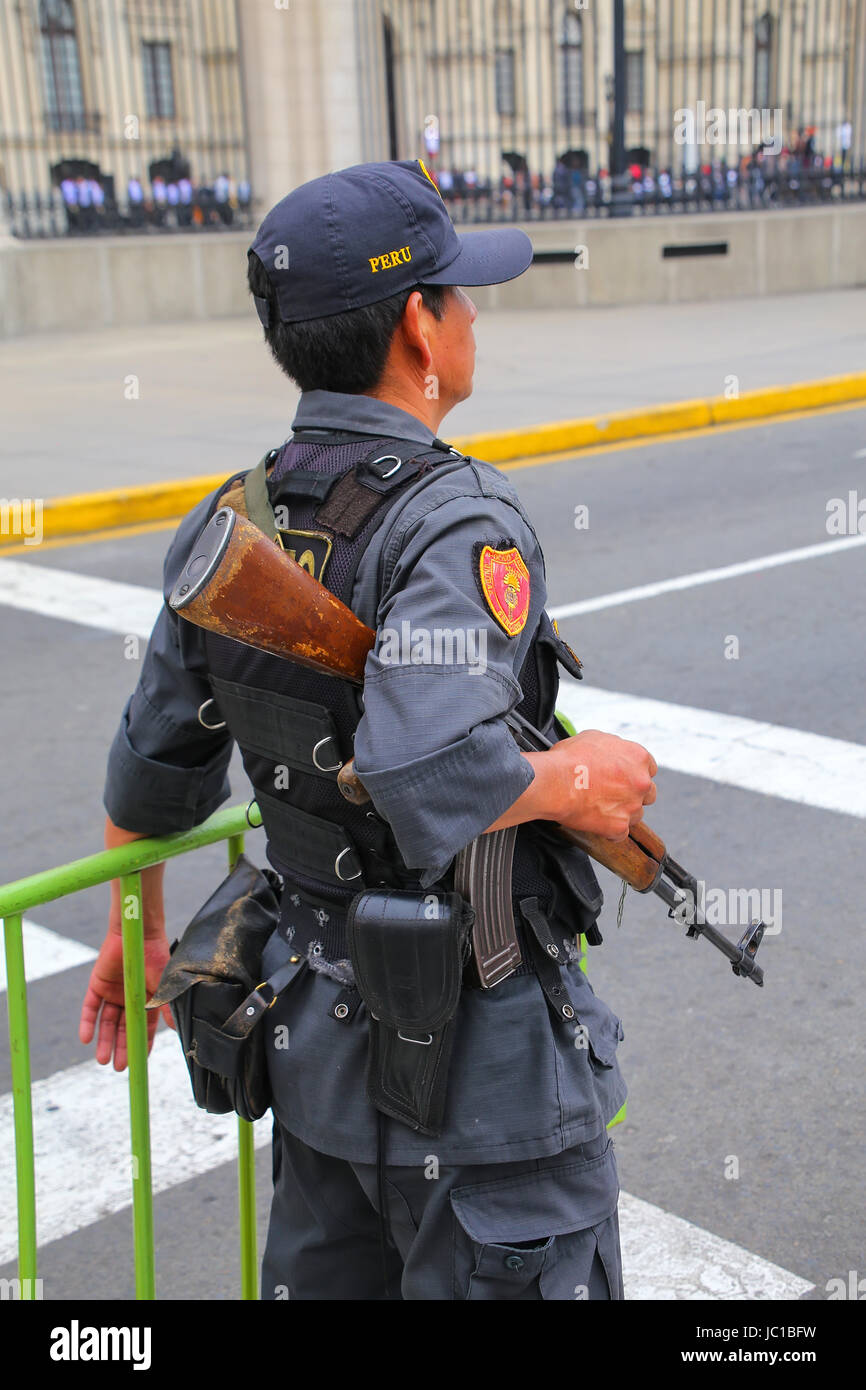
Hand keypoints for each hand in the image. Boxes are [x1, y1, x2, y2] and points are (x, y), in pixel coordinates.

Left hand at [79, 928, 175, 1070]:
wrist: (138, 933)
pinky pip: (90, 1008)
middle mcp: (129, 999)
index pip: (144, 1028)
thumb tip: (179, 1028)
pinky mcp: (97, 985)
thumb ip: (168, 1006)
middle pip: (124, 1029)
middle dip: (122, 1048)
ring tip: (102, 1060)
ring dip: (104, 1040)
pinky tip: (86, 1039)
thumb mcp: (166, 985)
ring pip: (107, 1022)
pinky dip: (87, 1023)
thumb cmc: (157, 956)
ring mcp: (113, 992)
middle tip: (119, 1067)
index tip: (138, 1063)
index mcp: (148, 1000)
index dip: (141, 1046)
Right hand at [547, 729, 657, 840]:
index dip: (635, 773)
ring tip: (600, 809)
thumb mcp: (594, 737)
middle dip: (634, 794)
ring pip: (636, 814)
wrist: (555, 783)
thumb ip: (613, 747)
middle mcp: (641, 782)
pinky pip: (620, 833)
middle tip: (613, 794)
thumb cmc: (569, 759)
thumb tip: (613, 753)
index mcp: (638, 757)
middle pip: (648, 793)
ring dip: (622, 813)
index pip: (650, 768)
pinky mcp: (619, 826)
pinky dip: (610, 830)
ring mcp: (632, 806)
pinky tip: (596, 822)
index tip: (624, 777)